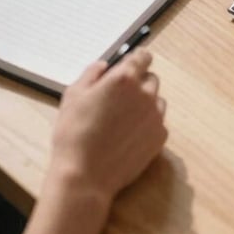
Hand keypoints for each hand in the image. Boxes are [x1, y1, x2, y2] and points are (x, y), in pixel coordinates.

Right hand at [48, 48, 166, 207]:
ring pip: (156, 100)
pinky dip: (147, 124)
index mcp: (124, 78)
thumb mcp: (73, 95)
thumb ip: (92, 73)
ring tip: (123, 119)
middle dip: (138, 83)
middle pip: (150, 78)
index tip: (130, 65)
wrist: (85, 176)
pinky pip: (157, 122)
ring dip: (144, 103)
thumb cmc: (74, 133)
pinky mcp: (160, 137)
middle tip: (119, 98)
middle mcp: (145, 94)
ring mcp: (156, 116)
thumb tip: (105, 65)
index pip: (143, 57)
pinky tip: (128, 136)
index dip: (136, 59)